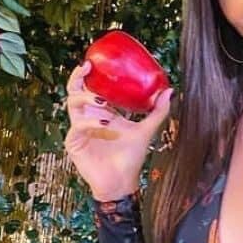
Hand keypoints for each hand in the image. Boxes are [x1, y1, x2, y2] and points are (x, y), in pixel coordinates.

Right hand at [63, 60, 173, 200]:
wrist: (122, 181)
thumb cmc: (131, 157)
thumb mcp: (146, 130)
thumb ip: (157, 112)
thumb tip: (169, 90)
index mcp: (100, 111)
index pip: (88, 87)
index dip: (86, 74)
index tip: (93, 61)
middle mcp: (87, 117)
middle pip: (74, 91)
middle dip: (79, 79)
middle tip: (89, 70)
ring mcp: (79, 129)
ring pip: (73, 104)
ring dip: (87, 99)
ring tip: (104, 103)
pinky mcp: (74, 142)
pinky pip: (77, 126)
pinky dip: (90, 121)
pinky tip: (105, 121)